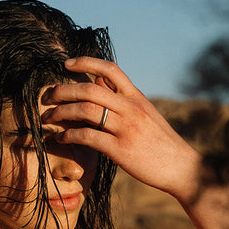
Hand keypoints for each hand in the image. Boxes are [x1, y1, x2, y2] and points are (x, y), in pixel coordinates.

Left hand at [42, 56, 197, 198]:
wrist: (181, 167)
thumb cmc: (159, 141)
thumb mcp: (145, 113)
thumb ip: (122, 98)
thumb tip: (96, 83)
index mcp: (136, 97)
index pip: (109, 69)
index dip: (85, 62)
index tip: (66, 64)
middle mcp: (130, 108)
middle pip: (89, 89)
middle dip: (62, 91)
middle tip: (47, 97)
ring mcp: (126, 128)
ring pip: (85, 111)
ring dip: (60, 113)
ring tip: (48, 118)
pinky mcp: (120, 150)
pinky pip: (88, 136)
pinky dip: (69, 135)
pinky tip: (61, 138)